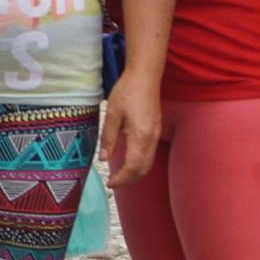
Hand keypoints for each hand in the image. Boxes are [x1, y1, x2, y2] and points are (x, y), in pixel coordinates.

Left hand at [98, 67, 164, 191]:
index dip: (121, 179)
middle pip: (143, 169)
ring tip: (119, 175)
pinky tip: (128, 161)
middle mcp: (151, 138)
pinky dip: (140, 163)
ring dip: (135, 173)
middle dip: (129, 180)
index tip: (109, 183)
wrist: (145, 76)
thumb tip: (103, 159)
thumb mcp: (112, 115)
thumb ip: (108, 139)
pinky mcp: (156, 130)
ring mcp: (156, 134)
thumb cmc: (127, 92)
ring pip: (148, 163)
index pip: (132, 167)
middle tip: (113, 182)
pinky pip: (150, 154)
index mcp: (140, 136)